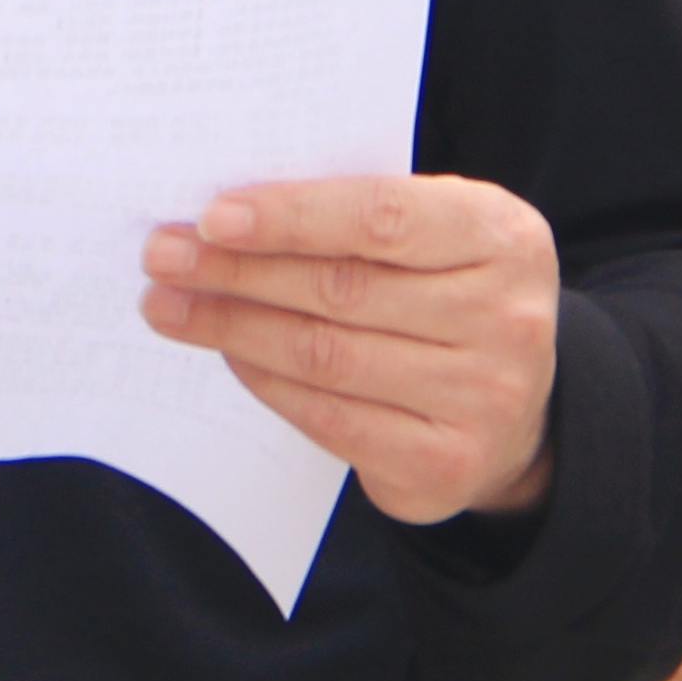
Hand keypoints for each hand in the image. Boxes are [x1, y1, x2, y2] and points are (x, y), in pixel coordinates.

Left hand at [141, 175, 559, 528]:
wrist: (517, 409)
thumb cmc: (450, 294)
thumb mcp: (439, 235)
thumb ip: (360, 217)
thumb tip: (227, 216)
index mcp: (504, 237)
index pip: (383, 217)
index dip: (291, 215)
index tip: (213, 216)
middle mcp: (507, 320)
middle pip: (341, 290)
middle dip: (237, 271)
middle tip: (163, 255)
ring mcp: (483, 399)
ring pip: (325, 355)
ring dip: (232, 327)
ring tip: (168, 305)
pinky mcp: (444, 464)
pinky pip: (328, 417)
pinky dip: (265, 381)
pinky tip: (226, 354)